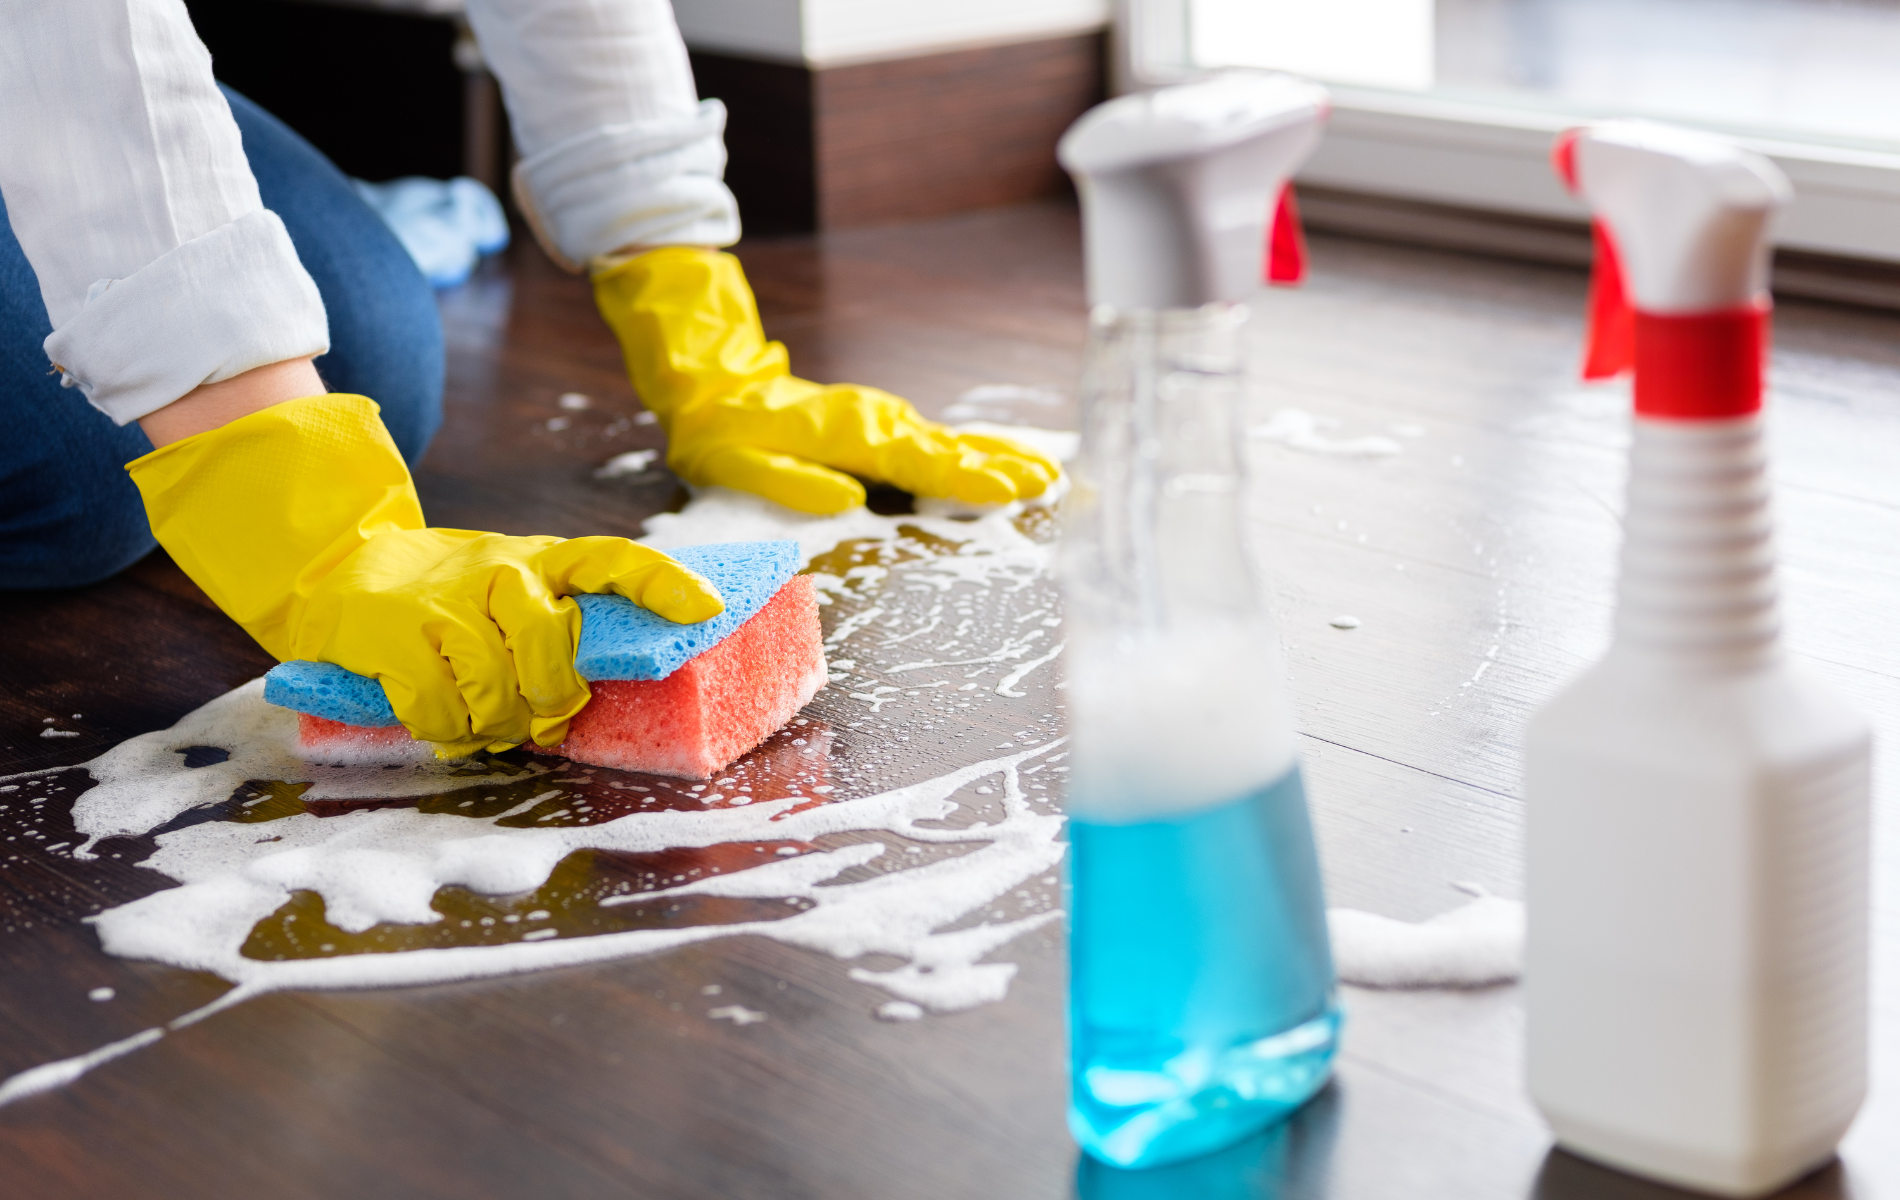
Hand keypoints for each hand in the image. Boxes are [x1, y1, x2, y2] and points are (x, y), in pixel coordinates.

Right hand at [129, 393, 721, 754]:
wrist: (334, 571)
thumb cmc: (444, 599)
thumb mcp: (507, 592)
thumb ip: (553, 628)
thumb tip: (599, 695)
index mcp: (540, 560)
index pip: (614, 559)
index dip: (662, 584)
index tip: (707, 609)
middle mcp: (500, 571)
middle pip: (552, 653)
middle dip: (550, 703)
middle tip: (538, 722)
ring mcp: (444, 601)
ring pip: (497, 689)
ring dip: (493, 724)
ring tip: (481, 721)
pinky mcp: (393, 634)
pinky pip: (442, 710)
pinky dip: (445, 730)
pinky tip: (440, 720)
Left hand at [592, 247, 1058, 514]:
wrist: (716, 388)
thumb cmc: (724, 436)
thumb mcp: (738, 463)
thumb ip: (791, 481)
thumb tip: (846, 499)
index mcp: (848, 435)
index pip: (918, 460)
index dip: (965, 477)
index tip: (1007, 488)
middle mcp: (874, 422)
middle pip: (947, 448)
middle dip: (999, 466)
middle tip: (1048, 481)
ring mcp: (882, 420)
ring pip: (950, 440)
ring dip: (998, 456)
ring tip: (1045, 473)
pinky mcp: (882, 425)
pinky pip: (937, 439)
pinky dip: (975, 450)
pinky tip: (1005, 460)